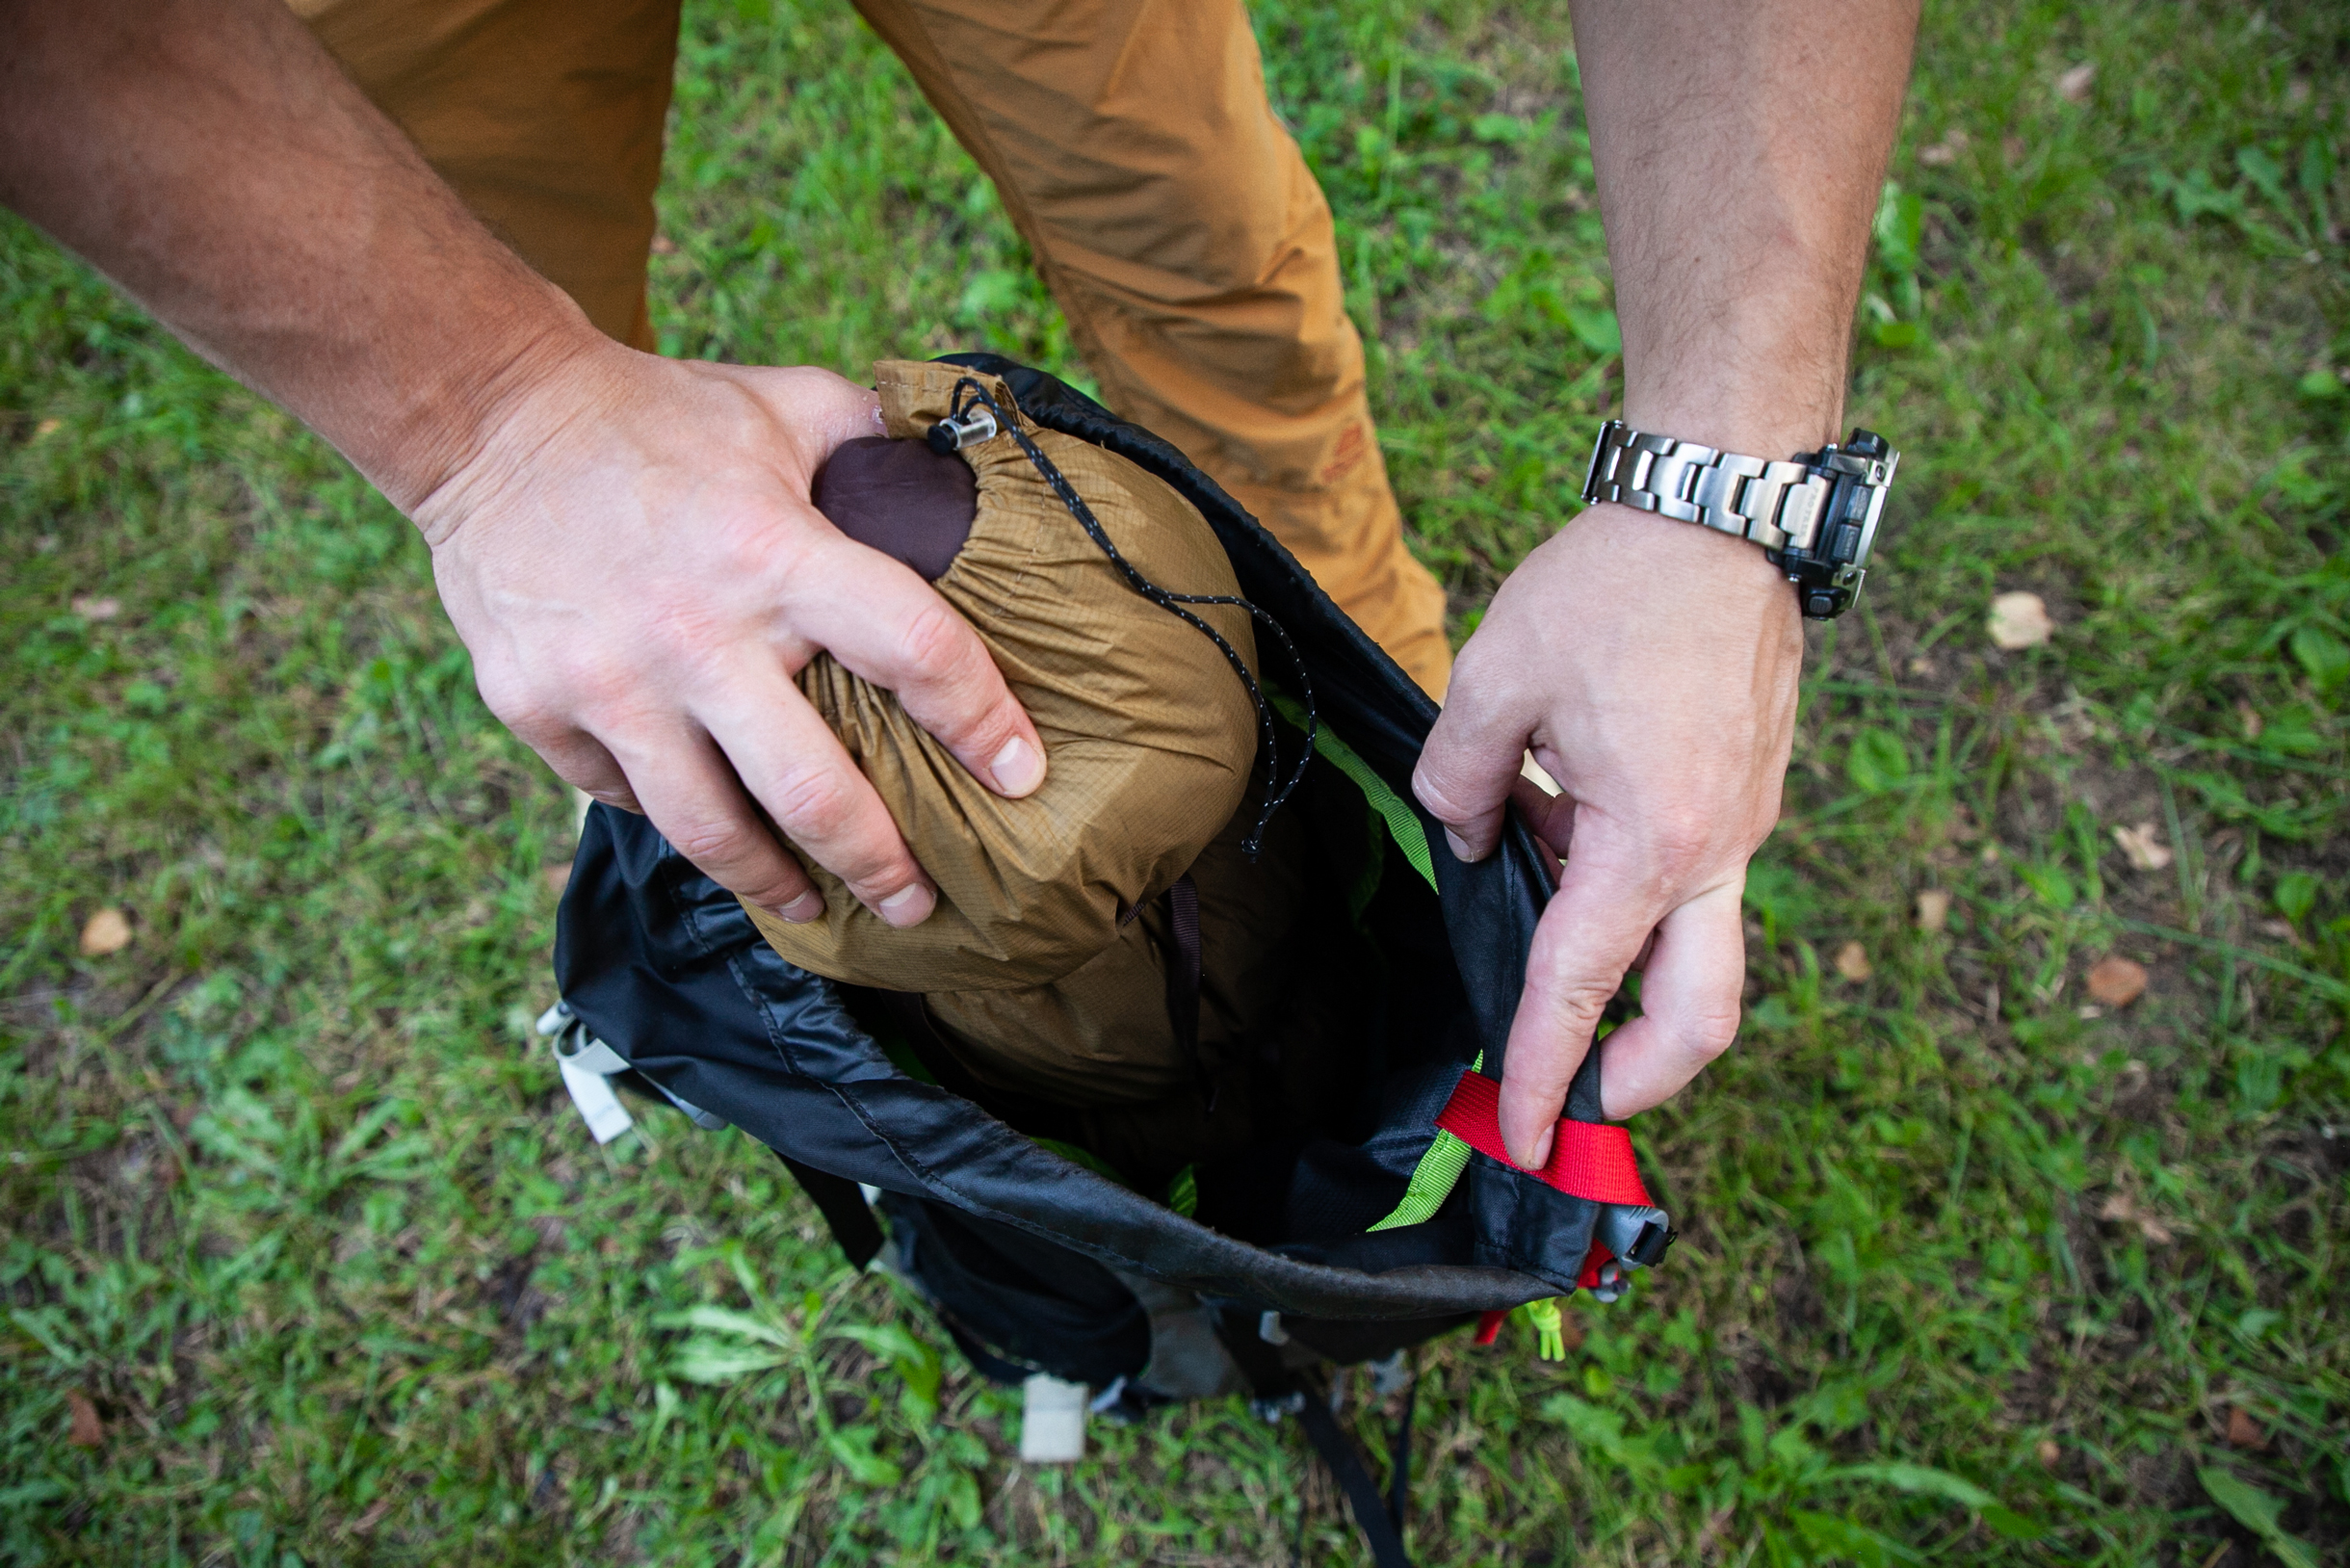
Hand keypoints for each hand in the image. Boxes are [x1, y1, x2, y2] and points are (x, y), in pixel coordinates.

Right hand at [412, 338, 1046, 925]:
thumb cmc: (656, 415)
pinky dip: (676, 818)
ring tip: (818, 904)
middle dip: (880, 864)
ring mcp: (611, 684)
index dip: (982, 720)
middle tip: (919, 902)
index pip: (913, 649)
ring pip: (711, 831)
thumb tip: (962, 468)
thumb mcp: (782, 405)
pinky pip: (625, 799)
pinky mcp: (539, 712)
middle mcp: (696, 632)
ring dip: (777, 882)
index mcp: (775, 552)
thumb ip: (874, 439)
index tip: (1021, 774)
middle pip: (812, 792)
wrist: (485, 418)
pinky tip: (715, 831)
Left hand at [1413, 502, 1800, 1160]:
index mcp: (1651, 841)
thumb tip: (1471, 838)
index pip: (1581, 986)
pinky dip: (1631, 884)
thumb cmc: (1614, 587)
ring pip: (1699, 945)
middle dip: (1640, 1079)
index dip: (1544, 1071)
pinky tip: (1567, 816)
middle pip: (1701, 1015)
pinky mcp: (1750, 791)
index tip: (1521, 1135)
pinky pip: (1694, 875)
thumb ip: (1461, 781)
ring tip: (1531, 874)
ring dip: (1621, 958)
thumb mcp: (1496, 680)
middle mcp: (1718, 850)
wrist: (1721, 508)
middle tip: (1574, 1099)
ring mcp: (1745, 823)